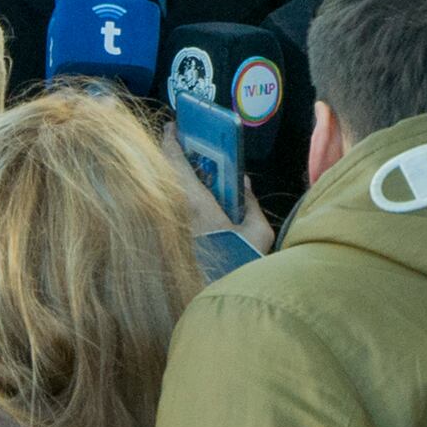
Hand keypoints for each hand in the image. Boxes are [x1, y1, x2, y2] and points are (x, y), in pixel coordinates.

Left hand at [162, 123, 273, 252]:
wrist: (224, 299)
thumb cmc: (242, 262)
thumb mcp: (258, 232)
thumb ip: (251, 204)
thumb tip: (245, 184)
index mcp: (196, 203)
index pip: (175, 162)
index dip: (170, 140)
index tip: (171, 126)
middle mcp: (178, 214)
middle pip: (167, 177)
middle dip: (173, 160)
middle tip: (184, 147)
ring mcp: (173, 229)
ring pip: (169, 196)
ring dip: (177, 184)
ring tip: (193, 176)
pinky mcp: (172, 243)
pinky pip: (173, 213)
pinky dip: (179, 203)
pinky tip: (194, 206)